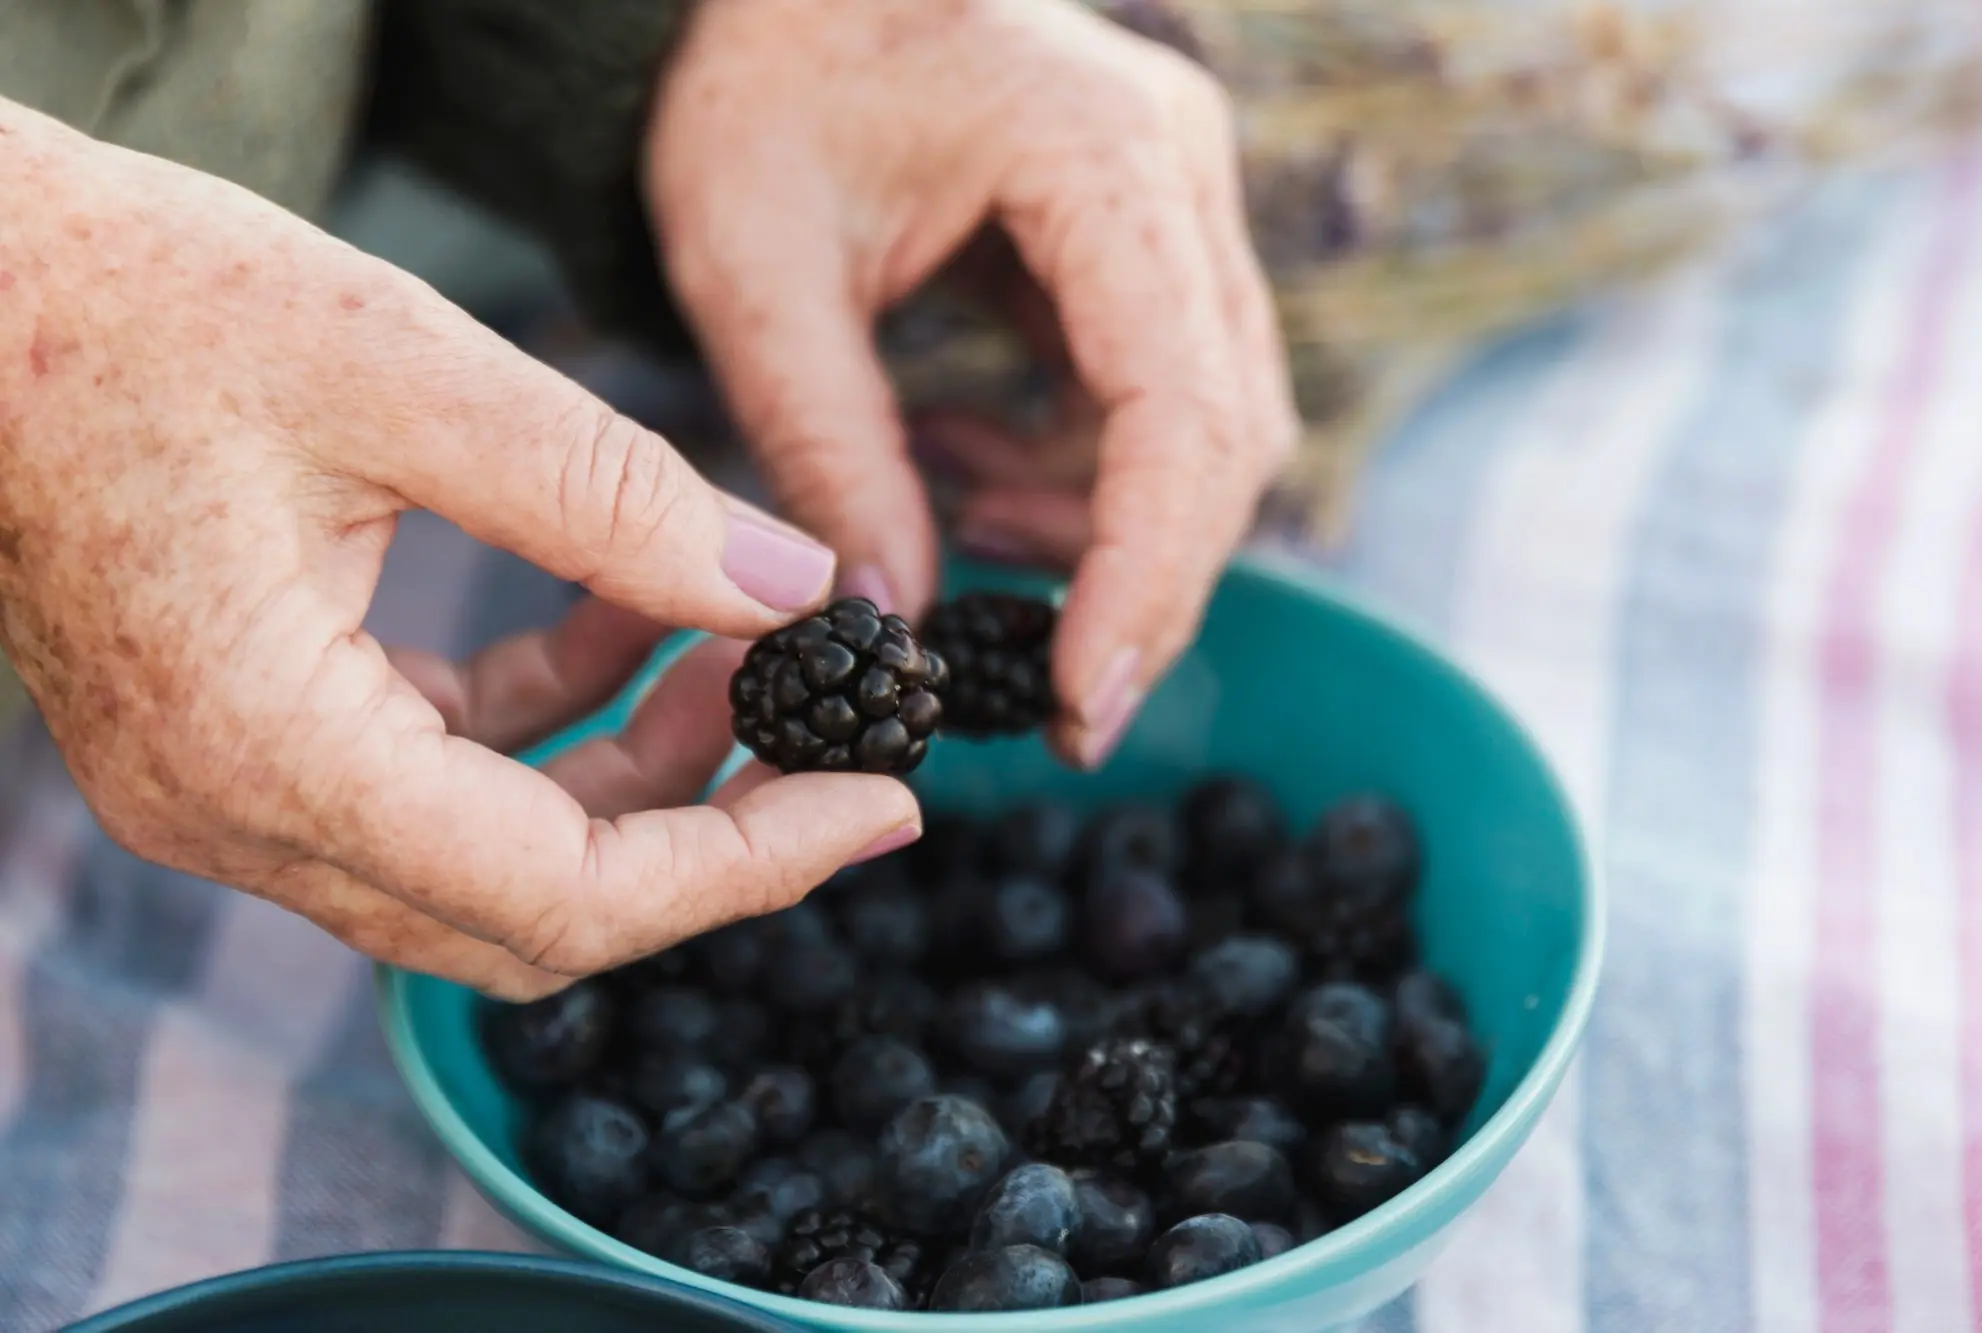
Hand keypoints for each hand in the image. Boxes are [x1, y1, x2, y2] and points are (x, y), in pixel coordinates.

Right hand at [0, 103, 918, 998]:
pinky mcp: (243, 732)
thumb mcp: (405, 372)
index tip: (882, 808)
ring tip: (751, 658)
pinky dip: (550, 725)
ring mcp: (229, 788)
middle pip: (539, 912)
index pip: (569, 897)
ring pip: (491, 858)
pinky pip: (434, 781)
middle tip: (838, 745)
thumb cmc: (134, 303)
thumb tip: (794, 590)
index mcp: (272, 750)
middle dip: (711, 834)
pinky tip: (628, 623)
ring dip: (637, 774)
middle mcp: (238, 812)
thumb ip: (615, 498)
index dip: (749, 867)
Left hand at [649, 0, 1298, 766]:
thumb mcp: (756, 274)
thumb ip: (830, 454)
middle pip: (1227, 432)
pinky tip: (968, 472)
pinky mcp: (1150, 232)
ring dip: (1110, 527)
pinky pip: (1161, 394)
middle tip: (1059, 702)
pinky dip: (1083, 471)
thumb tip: (891, 627)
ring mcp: (1178, 197)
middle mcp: (1176, 167)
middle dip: (1145, 583)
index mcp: (1095, 152)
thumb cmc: (752, 84)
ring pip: (1212, 424)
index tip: (1084, 697)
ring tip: (968, 537)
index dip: (1142, 573)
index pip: (1176, 407)